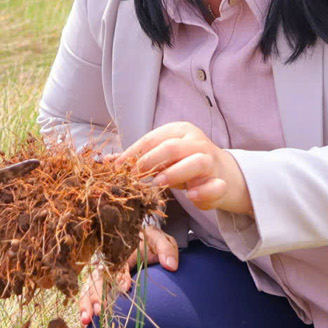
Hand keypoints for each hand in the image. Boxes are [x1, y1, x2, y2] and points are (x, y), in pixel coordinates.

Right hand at [78, 224, 178, 325]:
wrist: (148, 243)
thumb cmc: (152, 242)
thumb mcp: (161, 240)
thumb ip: (166, 249)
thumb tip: (171, 266)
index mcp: (121, 251)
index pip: (117, 265)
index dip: (119, 277)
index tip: (125, 289)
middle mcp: (108, 263)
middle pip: (97, 278)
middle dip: (96, 295)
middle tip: (99, 311)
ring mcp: (103, 274)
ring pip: (89, 287)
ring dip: (87, 304)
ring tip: (87, 320)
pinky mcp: (102, 283)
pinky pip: (89, 294)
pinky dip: (86, 307)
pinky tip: (86, 322)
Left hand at [120, 122, 252, 214]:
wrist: (223, 174)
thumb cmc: (184, 163)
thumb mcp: (161, 158)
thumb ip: (137, 159)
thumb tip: (105, 161)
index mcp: (179, 131)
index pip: (151, 139)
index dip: (132, 153)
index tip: (117, 168)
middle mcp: (196, 142)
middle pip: (172, 147)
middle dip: (150, 161)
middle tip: (134, 176)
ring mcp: (211, 160)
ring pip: (196, 161)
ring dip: (175, 173)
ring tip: (158, 183)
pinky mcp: (222, 181)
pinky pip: (215, 185)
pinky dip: (203, 191)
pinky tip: (191, 196)